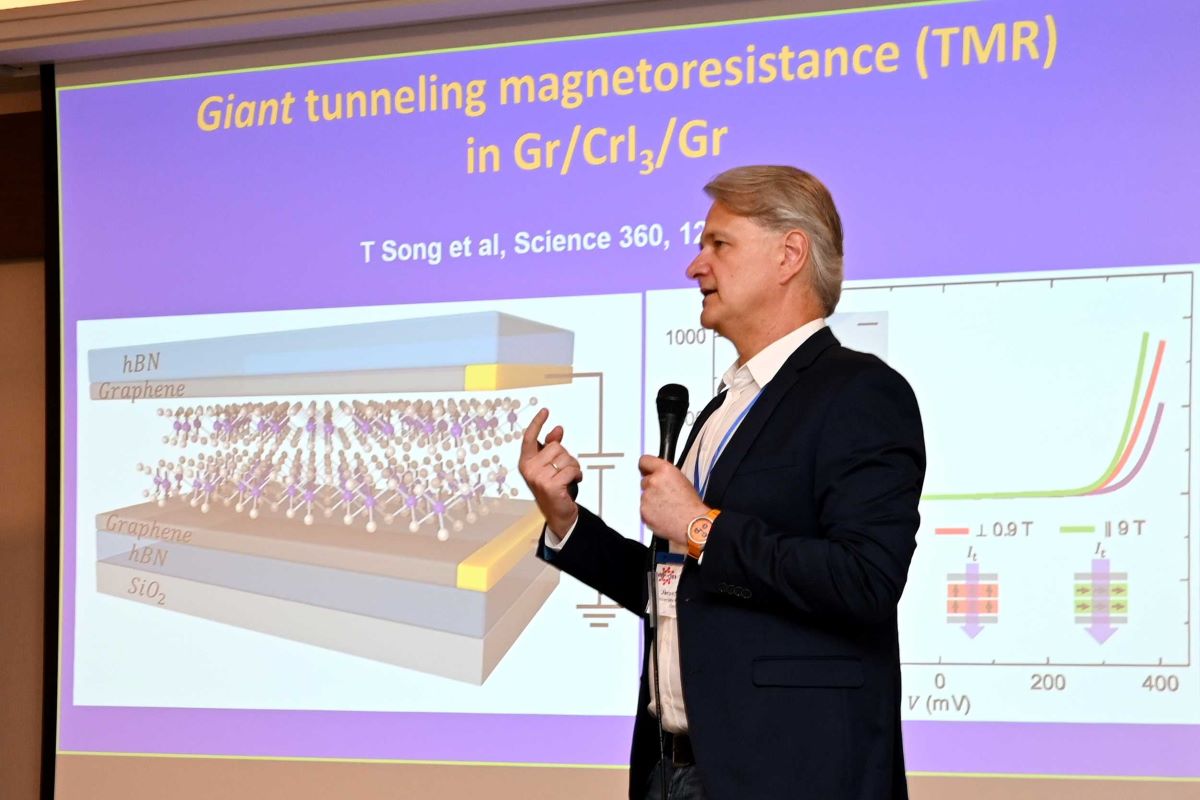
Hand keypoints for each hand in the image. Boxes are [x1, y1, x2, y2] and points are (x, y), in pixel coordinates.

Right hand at [518, 408, 580, 535]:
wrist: (558, 513)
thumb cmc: (554, 487)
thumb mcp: (551, 465)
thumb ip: (552, 447)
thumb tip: (557, 429)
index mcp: (526, 462)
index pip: (529, 438)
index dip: (537, 423)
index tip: (545, 410)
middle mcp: (529, 469)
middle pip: (556, 447)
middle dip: (566, 457)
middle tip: (563, 472)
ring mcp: (538, 478)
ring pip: (566, 458)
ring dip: (573, 467)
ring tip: (568, 479)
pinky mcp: (551, 486)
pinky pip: (572, 470)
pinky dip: (577, 475)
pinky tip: (573, 483)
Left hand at [638, 455, 708, 544]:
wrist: (692, 523)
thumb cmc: (691, 503)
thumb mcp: (681, 480)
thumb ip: (665, 475)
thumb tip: (656, 475)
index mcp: (664, 470)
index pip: (644, 460)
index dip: (645, 467)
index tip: (645, 470)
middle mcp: (653, 481)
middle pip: (644, 481)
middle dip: (651, 487)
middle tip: (663, 495)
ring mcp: (646, 497)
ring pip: (644, 496)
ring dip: (651, 500)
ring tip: (666, 506)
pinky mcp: (643, 511)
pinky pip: (644, 509)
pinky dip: (650, 511)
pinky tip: (662, 514)